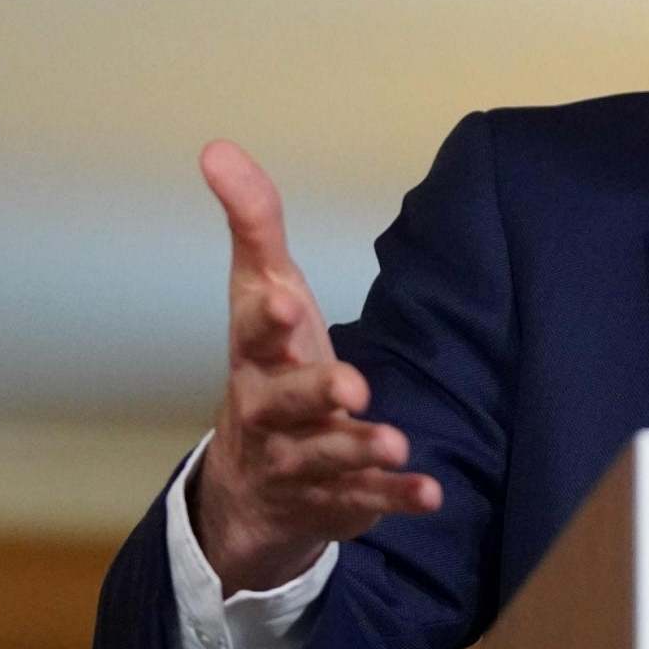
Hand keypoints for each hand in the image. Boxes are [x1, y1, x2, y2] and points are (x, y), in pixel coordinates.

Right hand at [191, 141, 440, 592]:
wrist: (250, 482)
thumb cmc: (270, 365)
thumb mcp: (264, 294)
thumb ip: (255, 225)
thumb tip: (218, 147)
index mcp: (257, 356)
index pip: (254, 332)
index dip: (267, 318)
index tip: (283, 301)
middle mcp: (270, 410)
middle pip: (284, 401)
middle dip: (314, 391)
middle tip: (352, 385)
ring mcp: (299, 460)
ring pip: (324, 456)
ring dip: (358, 446)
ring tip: (394, 442)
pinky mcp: (333, 499)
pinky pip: (363, 501)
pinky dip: (395, 498)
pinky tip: (431, 493)